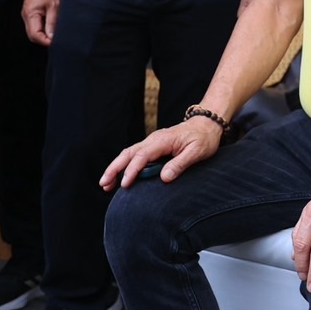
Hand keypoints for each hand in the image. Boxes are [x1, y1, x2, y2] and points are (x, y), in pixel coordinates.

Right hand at [22, 0, 61, 45]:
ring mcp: (28, 14)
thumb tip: (52, 37)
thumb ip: (52, 22)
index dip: (45, 41)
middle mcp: (26, 16)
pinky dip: (44, 28)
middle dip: (45, 40)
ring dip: (45, 34)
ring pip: (35, 31)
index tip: (57, 42)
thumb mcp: (54, 5)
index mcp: (30, 15)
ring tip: (56, 33)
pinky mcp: (32, 12)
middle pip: (33, 35)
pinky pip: (36, 24)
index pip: (35, 35)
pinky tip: (52, 26)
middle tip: (58, 40)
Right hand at [100, 118, 222, 190]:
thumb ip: (180, 164)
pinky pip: (135, 155)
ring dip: (116, 167)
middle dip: (114, 168)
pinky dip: (124, 165)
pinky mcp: (153, 147)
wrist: (207, 125)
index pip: (142, 156)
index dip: (132, 170)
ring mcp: (152, 142)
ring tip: (106, 184)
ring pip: (129, 154)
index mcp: (162, 140)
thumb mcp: (197, 151)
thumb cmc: (203, 138)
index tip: (125, 184)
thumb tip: (164, 178)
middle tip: (104, 183)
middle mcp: (153, 140)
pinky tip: (119, 176)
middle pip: (129, 153)